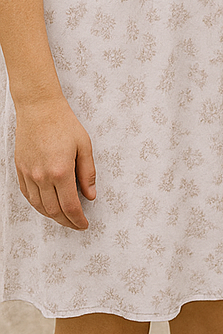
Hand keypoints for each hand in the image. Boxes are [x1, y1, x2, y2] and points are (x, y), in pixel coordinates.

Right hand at [15, 97, 95, 228]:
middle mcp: (42, 176)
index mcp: (61, 171)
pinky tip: (46, 205)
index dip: (78, 219)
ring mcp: (29, 174)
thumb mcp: (84, 146)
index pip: (70, 206)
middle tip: (76, 224)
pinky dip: (38, 205)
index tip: (84, 225)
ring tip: (63, 217)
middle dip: (66, 221)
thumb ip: (88, 173)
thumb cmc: (64, 124)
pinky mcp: (20, 170)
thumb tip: (91, 195)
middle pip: (54, 211)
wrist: (39, 109)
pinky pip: (28, 195)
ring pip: (39, 206)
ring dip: (52, 216)